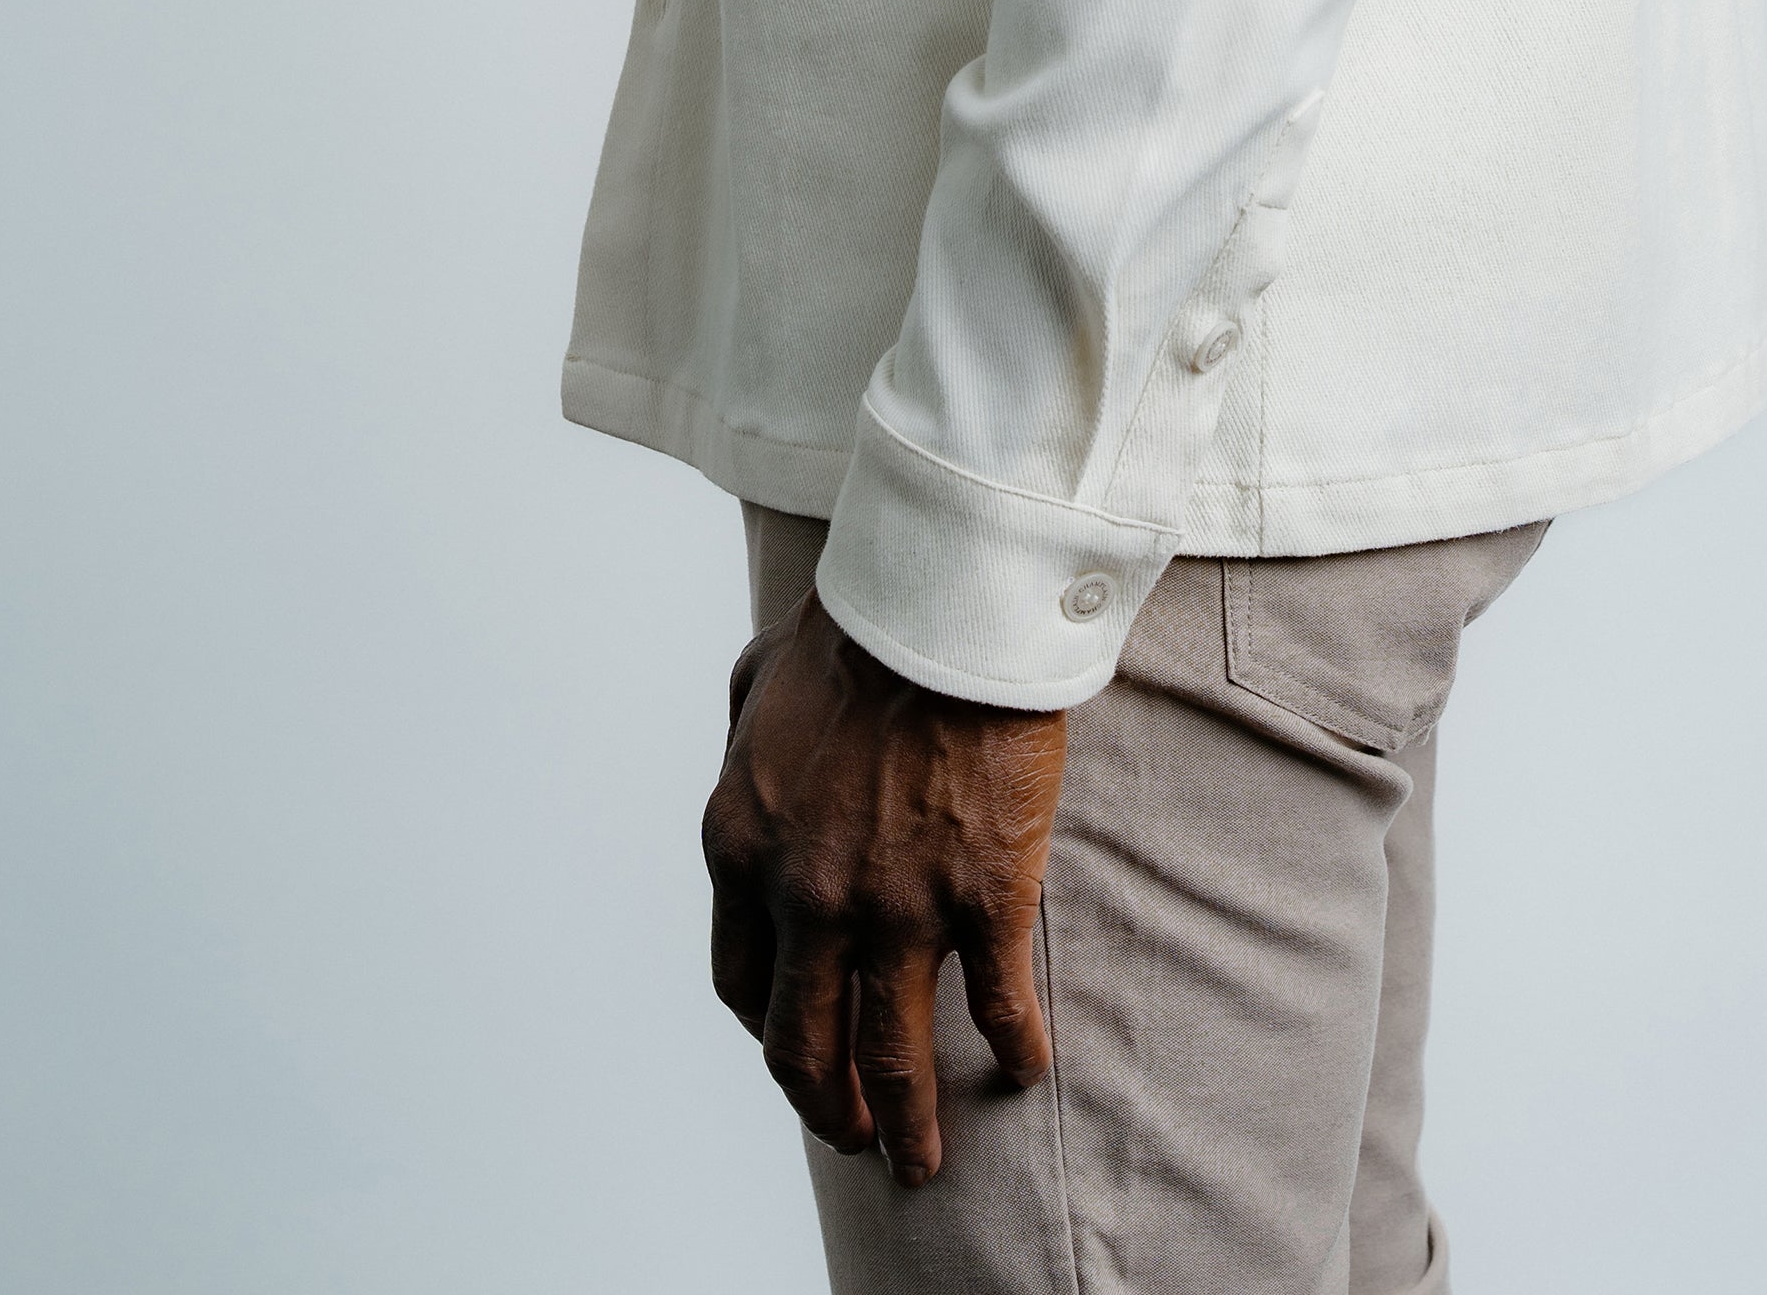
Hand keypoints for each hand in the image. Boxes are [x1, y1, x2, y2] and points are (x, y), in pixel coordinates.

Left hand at [702, 588, 1068, 1183]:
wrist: (942, 603)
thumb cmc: (851, 628)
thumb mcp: (751, 685)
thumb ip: (740, 745)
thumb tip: (743, 769)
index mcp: (741, 849)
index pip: (741, 984)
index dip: (771, 1031)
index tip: (801, 1047)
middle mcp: (805, 898)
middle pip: (803, 1047)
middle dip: (826, 1108)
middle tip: (854, 1137)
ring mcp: (893, 908)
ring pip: (890, 1057)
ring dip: (905, 1125)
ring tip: (921, 1162)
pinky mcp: (980, 900)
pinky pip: (997, 1008)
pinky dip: (1013, 1052)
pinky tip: (1025, 1070)